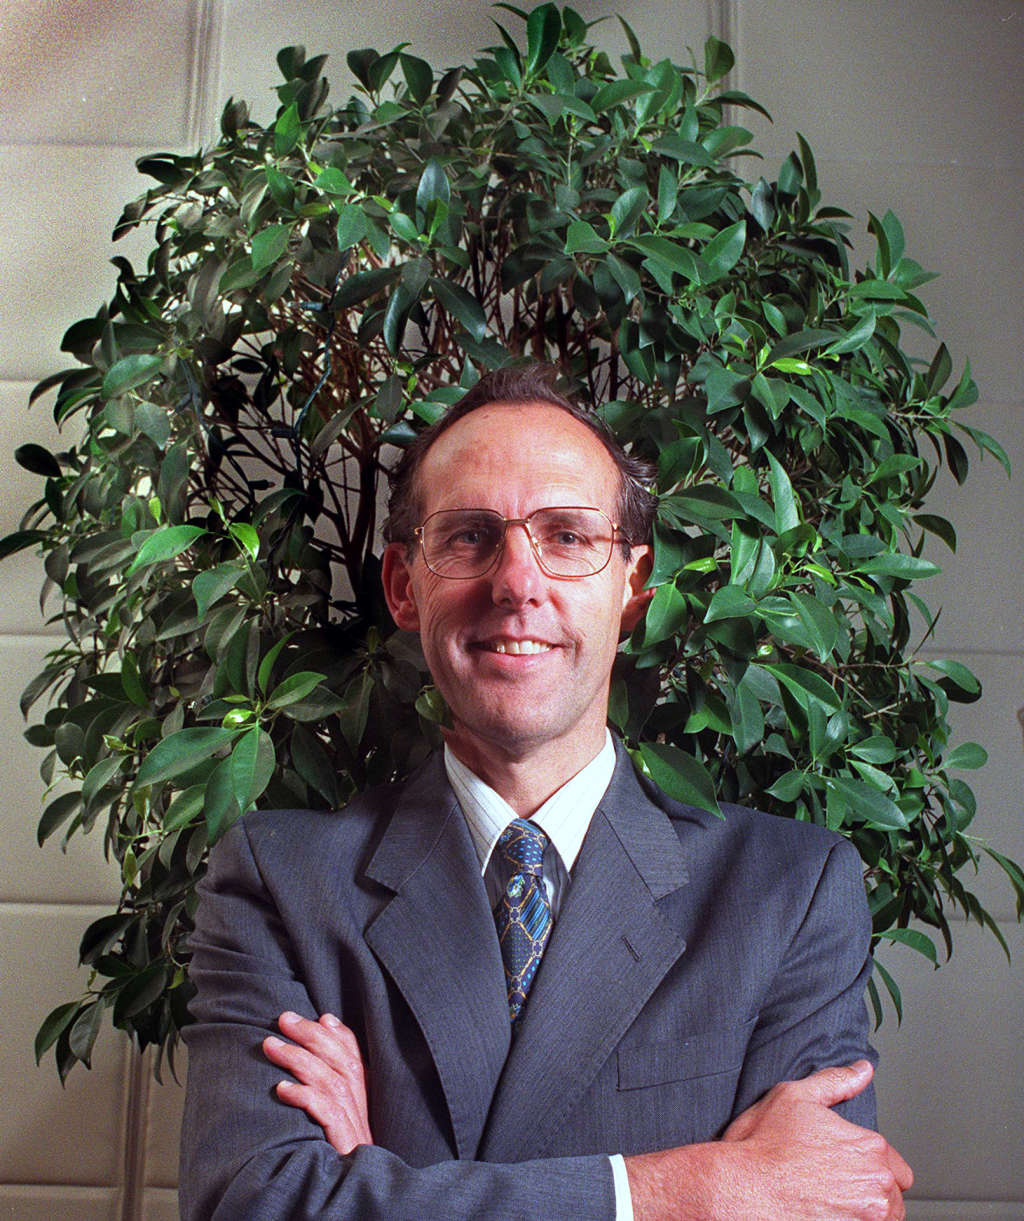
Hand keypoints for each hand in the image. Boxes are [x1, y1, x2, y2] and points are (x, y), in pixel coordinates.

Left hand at [262, 1011, 372, 1154]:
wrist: (353, 1196)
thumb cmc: (341, 1159)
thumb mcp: (342, 1121)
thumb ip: (334, 1092)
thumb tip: (315, 1062)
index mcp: (361, 1100)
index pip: (355, 1056)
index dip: (339, 1034)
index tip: (320, 1016)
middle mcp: (360, 1107)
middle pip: (340, 1061)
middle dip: (311, 1036)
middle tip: (283, 1020)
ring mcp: (353, 1125)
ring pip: (330, 1080)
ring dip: (298, 1059)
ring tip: (272, 1045)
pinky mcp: (342, 1143)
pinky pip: (325, 1112)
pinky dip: (304, 1096)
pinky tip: (282, 1089)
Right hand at [626, 1060, 911, 1220]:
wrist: (740, 1189)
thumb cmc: (763, 1146)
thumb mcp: (793, 1097)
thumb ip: (835, 1082)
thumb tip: (862, 1069)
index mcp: (870, 1148)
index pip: (897, 1169)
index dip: (869, 1167)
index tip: (843, 1169)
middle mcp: (877, 1187)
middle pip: (892, 1198)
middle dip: (869, 1193)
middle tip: (833, 1188)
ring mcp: (867, 1219)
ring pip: (883, 1220)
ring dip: (863, 1214)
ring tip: (829, 1204)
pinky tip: (825, 1215)